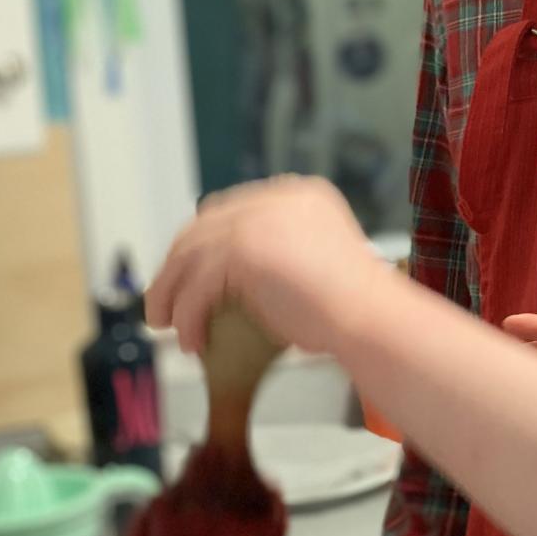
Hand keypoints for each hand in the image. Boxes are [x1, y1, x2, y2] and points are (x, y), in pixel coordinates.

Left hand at [146, 177, 381, 357]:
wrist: (371, 319)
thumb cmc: (354, 308)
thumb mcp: (315, 262)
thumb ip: (278, 255)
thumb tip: (231, 277)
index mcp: (299, 195)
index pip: (231, 211)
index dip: (202, 244)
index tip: (185, 273)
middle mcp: (278, 199)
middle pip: (204, 227)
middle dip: (178, 268)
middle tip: (164, 301)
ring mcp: (260, 220)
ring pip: (193, 255)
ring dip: (172, 293)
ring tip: (165, 324)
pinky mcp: (245, 250)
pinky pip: (199, 286)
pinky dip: (190, 315)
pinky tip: (192, 340)